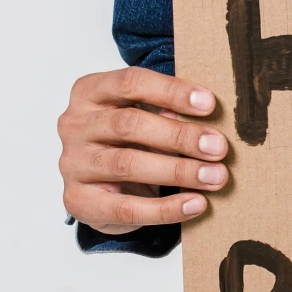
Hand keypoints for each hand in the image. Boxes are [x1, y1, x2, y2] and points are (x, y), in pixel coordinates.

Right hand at [58, 67, 227, 234]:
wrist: (100, 187)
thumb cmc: (127, 141)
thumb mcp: (144, 116)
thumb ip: (166, 111)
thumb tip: (208, 118)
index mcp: (89, 92)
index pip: (130, 83)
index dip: (171, 91)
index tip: (209, 104)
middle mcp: (75, 125)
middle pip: (129, 124)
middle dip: (180, 136)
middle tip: (218, 147)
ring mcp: (72, 164)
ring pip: (127, 164)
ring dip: (177, 171)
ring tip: (214, 177)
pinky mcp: (78, 201)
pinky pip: (125, 208)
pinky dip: (165, 208)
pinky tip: (195, 204)